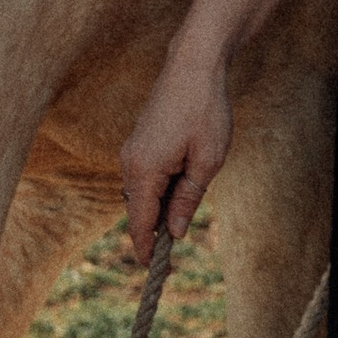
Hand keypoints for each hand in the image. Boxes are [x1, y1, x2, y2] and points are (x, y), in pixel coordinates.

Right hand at [121, 47, 232, 256]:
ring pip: (143, 193)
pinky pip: (146, 177)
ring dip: (161, 207)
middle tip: (176, 253)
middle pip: (139, 210)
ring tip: (186, 210)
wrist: (193, 66)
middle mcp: (130, 162)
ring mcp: (132, 151)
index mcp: (144, 171)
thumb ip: (188, 198)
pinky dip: (160, 189)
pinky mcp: (139, 142)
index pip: (140, 222)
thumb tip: (174, 231)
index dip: (146, 249)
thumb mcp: (208, 161)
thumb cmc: (205, 111)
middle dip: (155, 231)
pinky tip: (183, 183)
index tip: (155, 271)